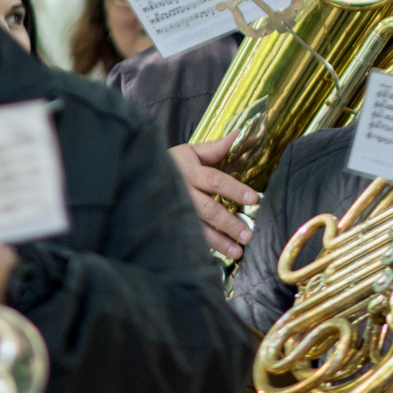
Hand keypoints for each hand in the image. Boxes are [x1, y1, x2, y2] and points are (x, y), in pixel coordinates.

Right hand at [168, 133, 259, 258]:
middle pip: (208, 209)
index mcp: (188, 171)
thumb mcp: (192, 151)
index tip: (254, 198)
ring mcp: (173, 211)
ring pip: (198, 229)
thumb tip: (242, 132)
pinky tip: (217, 260)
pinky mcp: (167, 226)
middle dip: (229, 223)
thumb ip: (217, 147)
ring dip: (219, 242)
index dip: (235, 189)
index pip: (215, 180)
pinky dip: (203, 250)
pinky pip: (186, 239)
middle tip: (249, 234)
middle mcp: (180, 192)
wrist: (138, 176)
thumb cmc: (174, 163)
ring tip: (238, 252)